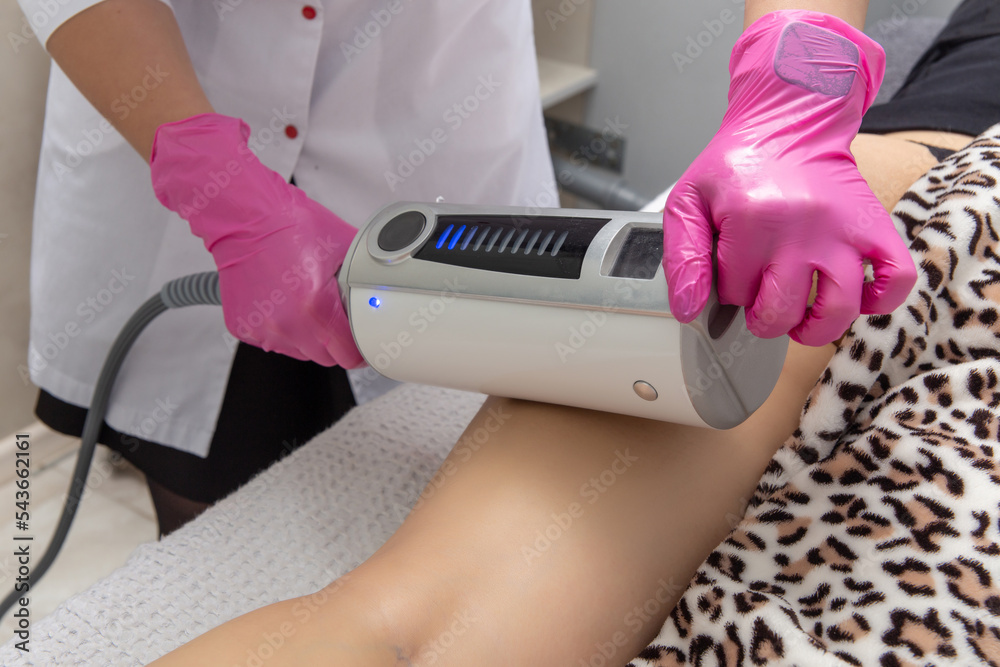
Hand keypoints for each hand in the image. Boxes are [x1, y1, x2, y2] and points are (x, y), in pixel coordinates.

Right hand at [150, 113, 362, 366]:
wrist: (246, 216)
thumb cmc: (290, 225)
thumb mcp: (345, 248)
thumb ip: (366, 279)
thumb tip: (384, 293)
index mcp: (315, 307)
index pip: (349, 355)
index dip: (360, 346)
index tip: (361, 338)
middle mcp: (287, 324)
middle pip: (326, 358)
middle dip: (335, 341)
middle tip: (334, 314)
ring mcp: (263, 328)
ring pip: (300, 352)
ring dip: (308, 336)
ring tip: (304, 301)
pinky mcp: (244, 327)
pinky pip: (274, 341)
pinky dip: (282, 328)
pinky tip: (282, 301)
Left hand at [663, 10, 916, 345]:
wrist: (789, 121)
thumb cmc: (739, 165)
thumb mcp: (688, 201)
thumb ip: (682, 257)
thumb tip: (688, 309)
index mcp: (751, 220)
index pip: (734, 293)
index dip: (727, 291)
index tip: (731, 271)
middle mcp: (801, 228)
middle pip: (782, 311)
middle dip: (764, 316)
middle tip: (760, 300)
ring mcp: (843, 230)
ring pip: (839, 309)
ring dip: (814, 327)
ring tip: (800, 319)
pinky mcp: (875, 227)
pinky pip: (897, 278)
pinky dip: (879, 301)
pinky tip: (853, 298)